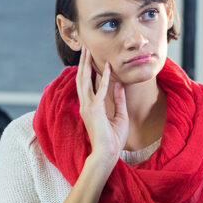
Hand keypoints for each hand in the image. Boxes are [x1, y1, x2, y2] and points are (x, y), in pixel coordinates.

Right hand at [76, 46, 127, 169]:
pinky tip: (107, 67)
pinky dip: (104, 78)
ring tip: (88, 51)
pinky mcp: (94, 110)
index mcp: (90, 107)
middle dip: (83, 63)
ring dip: (87, 65)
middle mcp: (86, 105)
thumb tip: (119, 84)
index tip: (90, 59)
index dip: (88, 71)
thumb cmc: (114, 139)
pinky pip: (100, 90)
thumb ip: (118, 99)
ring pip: (85, 81)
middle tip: (85, 48)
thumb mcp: (120, 115)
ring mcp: (88, 107)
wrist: (108, 153)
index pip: (87, 85)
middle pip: (82, 79)